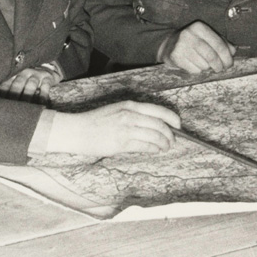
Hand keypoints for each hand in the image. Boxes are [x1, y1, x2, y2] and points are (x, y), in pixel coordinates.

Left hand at [0, 65, 61, 102]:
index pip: (6, 83)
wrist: (47, 70)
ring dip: (28, 95)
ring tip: (26, 108)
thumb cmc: (28, 79)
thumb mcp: (18, 80)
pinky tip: (41, 104)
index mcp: (14, 73)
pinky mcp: (47, 77)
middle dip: (14, 95)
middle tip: (12, 108)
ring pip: (31, 84)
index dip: (3, 93)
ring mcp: (36, 74)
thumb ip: (9, 88)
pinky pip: (45, 86)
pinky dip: (43, 95)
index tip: (0, 104)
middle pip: (18, 84)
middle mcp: (24, 72)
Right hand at [47, 100, 180, 155]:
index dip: (171, 117)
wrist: (78, 130)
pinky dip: (154, 148)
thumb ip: (133, 115)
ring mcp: (126, 128)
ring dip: (164, 143)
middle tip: (173, 140)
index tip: (178, 124)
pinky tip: (156, 150)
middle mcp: (130, 115)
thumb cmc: (95, 121)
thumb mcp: (116, 111)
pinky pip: (145, 146)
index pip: (157, 110)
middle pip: (159, 124)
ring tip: (166, 147)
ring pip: (154, 135)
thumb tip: (151, 124)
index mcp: (129, 105)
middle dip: (170, 134)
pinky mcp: (122, 142)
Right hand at [159, 21, 235, 74]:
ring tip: (204, 63)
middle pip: (211, 56)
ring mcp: (180, 45)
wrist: (169, 45)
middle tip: (221, 69)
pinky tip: (194, 64)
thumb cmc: (193, 42)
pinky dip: (198, 70)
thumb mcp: (207, 37)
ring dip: (207, 67)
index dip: (227, 57)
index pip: (219, 44)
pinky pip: (194, 70)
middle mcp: (188, 34)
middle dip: (219, 65)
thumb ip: (222, 43)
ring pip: (203, 64)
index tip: (229, 64)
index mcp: (199, 27)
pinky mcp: (175, 56)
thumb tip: (233, 51)